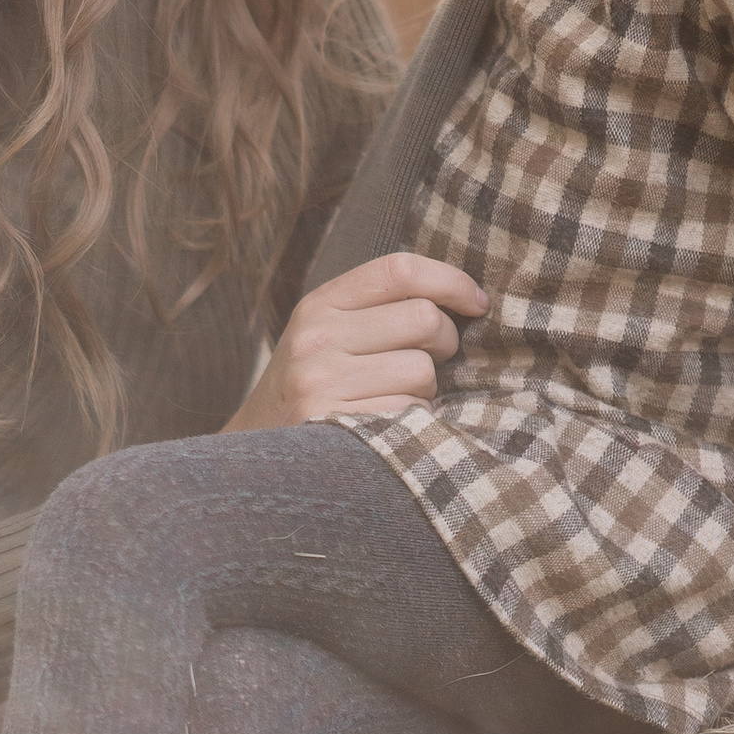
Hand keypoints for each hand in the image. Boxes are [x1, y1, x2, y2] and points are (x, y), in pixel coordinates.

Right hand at [224, 253, 486, 432]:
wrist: (255, 463)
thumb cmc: (313, 392)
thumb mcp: (329, 337)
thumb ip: (380, 310)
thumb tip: (469, 298)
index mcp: (319, 305)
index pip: (399, 269)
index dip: (451, 281)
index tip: (477, 304)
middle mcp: (315, 336)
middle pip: (424, 318)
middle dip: (445, 343)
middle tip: (432, 362)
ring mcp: (320, 380)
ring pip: (422, 370)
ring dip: (425, 390)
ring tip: (394, 398)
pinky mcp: (333, 422)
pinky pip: (409, 412)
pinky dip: (410, 422)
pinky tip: (384, 427)